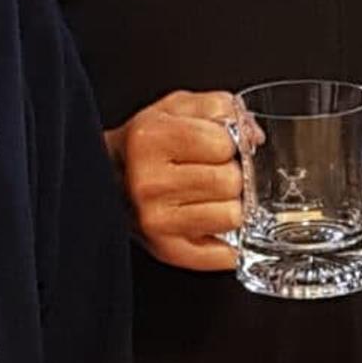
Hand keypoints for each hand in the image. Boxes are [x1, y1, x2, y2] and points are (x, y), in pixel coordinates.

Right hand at [107, 91, 245, 271]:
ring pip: (232, 216)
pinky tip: (212, 226)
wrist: (108, 177)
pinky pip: (222, 255)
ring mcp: (155, 219)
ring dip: (228, 206)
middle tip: (209, 172)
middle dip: (229, 174)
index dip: (227, 143)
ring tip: (207, 197)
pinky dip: (227, 244)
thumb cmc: (146, 143)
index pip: (224, 143)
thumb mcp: (176, 107)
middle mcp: (149, 181)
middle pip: (231, 181)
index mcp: (151, 139)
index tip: (213, 146)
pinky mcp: (165, 250)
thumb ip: (220, 107)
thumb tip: (253, 135)